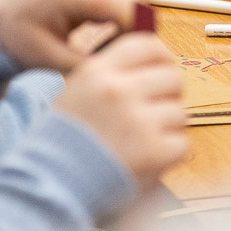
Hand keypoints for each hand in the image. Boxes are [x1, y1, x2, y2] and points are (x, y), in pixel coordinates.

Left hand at [0, 0, 140, 71]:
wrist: (0, 14)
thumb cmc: (18, 33)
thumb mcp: (47, 56)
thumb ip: (85, 65)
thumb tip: (118, 75)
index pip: (128, 9)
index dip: (140, 36)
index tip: (134, 62)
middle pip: (136, 5)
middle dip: (139, 34)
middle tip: (127, 62)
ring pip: (134, 4)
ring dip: (132, 29)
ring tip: (114, 53)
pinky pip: (124, 3)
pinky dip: (124, 23)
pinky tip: (108, 41)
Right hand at [55, 33, 185, 192]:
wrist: (49, 185)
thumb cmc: (65, 140)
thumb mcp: (78, 92)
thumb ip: (114, 74)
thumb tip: (161, 61)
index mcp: (98, 72)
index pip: (148, 46)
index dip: (162, 58)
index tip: (162, 71)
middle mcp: (119, 91)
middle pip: (172, 77)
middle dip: (167, 96)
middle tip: (149, 115)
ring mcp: (138, 121)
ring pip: (179, 112)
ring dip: (166, 128)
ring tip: (137, 143)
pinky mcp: (155, 151)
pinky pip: (181, 143)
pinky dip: (168, 154)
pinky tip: (144, 160)